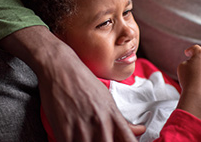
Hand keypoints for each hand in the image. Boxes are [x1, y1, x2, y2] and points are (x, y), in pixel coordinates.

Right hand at [0, 26, 136, 140]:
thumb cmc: (84, 82)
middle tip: (101, 139)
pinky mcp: (64, 131)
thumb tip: (140, 130)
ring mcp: (82, 129)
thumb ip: (122, 120)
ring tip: (86, 138)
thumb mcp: (107, 99)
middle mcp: (101, 124)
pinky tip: (73, 139)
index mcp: (113, 117)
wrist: (60, 67)